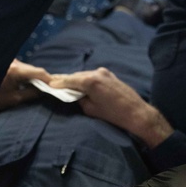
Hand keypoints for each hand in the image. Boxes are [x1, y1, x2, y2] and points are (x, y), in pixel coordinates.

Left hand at [0, 59, 51, 111]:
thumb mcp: (14, 99)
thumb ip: (31, 93)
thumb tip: (44, 91)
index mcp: (16, 69)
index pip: (38, 72)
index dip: (49, 79)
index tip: (56, 86)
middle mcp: (13, 61)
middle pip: (32, 68)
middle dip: (41, 78)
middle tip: (47, 88)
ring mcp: (8, 60)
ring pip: (26, 68)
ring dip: (32, 76)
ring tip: (36, 87)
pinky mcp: (5, 61)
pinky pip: (19, 67)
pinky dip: (24, 74)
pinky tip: (24, 82)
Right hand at [49, 67, 172, 146]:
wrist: (136, 112)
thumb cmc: (113, 114)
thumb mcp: (91, 109)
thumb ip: (80, 99)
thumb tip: (75, 95)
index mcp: (90, 81)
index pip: (69, 80)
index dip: (58, 83)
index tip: (49, 84)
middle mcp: (96, 72)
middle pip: (76, 76)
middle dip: (66, 80)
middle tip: (56, 84)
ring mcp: (104, 72)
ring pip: (85, 75)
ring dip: (77, 80)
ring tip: (68, 85)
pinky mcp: (110, 75)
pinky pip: (93, 76)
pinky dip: (86, 80)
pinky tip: (83, 85)